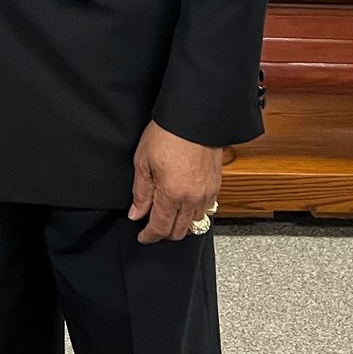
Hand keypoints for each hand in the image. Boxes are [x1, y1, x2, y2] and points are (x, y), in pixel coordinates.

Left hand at [129, 121, 224, 244]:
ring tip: (167, 214)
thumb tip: (136, 213)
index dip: (149, 236)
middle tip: (151, 225)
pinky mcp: (216, 185)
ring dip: (179, 224)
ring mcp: (206, 193)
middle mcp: (192, 198)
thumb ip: (141, 192)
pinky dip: (193, 213)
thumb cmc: (167, 134)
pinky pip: (205, 210)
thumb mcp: (143, 161)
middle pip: (178, 231)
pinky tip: (184, 204)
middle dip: (163, 233)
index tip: (142, 236)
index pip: (160, 228)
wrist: (194, 117)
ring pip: (193, 223)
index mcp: (172, 194)